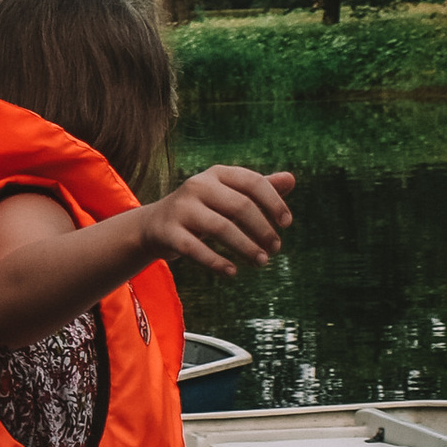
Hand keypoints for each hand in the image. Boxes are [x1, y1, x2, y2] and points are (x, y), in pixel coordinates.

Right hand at [142, 164, 292, 277]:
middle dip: (262, 230)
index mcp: (216, 174)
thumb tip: (291, 179)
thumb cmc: (203, 210)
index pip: (252, 182)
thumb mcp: (228, 196)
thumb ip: (258, 189)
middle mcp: (197, 186)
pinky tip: (232, 272)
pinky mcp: (167, 232)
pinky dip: (216, 262)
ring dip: (245, 247)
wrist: (155, 225)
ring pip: (220, 228)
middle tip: (275, 249)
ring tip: (261, 262)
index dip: (273, 203)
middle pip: (239, 206)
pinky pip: (195, 249)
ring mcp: (180, 208)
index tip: (287, 224)